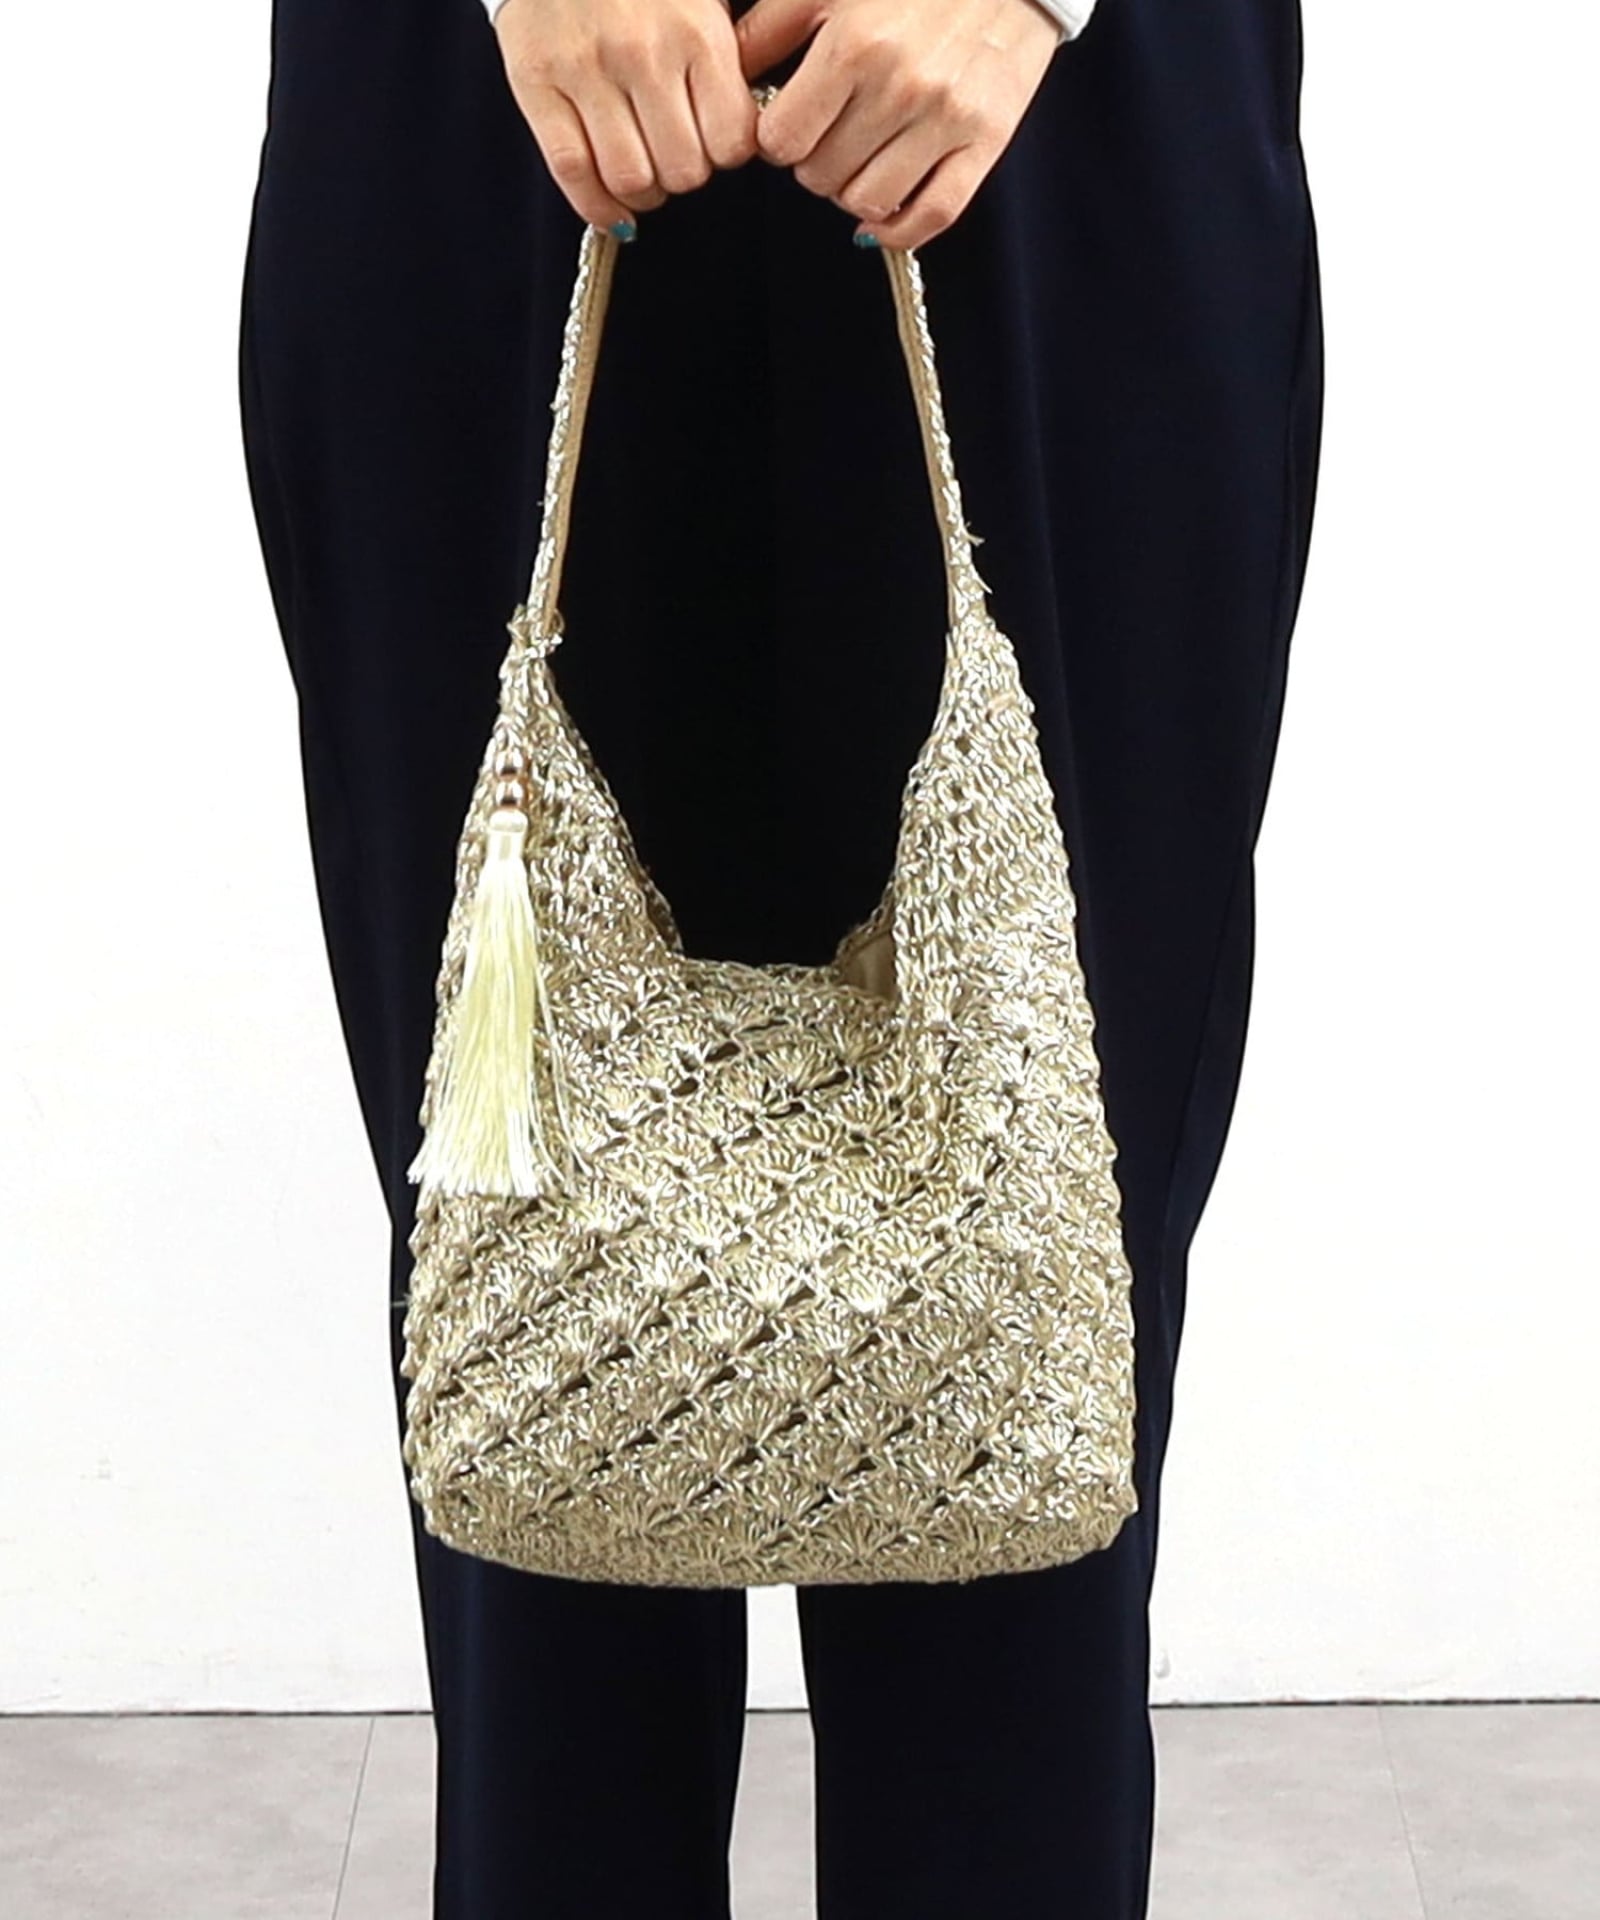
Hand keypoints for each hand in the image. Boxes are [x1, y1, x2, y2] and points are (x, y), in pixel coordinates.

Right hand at [494, 0, 760, 232]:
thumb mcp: (701, 1)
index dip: (723, 159)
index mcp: (695, 32)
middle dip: (682, 177)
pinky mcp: (538, 82)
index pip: (730, 142)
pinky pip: (572, 170)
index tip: (712, 147)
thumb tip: (736, 141)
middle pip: (682, 170)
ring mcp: (587, 69)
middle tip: (671, 157)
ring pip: (630, 179)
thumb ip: (722, 64)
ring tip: (640, 172)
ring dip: (641, 193)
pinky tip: (609, 209)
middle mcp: (644, 52)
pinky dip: (595, 205)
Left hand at [734, 0, 1060, 246]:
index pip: (782, 140)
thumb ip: (770, 28)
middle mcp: (900, 87)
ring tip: (859, 158)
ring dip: (852, 190)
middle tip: (829, 135)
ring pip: (868, 201)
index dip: (776, 139)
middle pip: (820, 176)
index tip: (789, 124)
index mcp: (854, 46)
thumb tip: (727, 78)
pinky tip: (883, 216)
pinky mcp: (984, 141)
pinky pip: (932, 216)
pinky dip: (900, 229)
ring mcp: (945, 119)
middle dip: (813, 162)